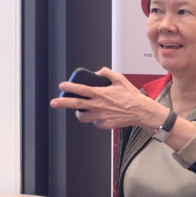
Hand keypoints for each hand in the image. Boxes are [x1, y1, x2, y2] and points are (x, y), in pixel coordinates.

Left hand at [50, 68, 166, 131]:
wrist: (141, 111)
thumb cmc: (132, 96)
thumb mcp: (121, 79)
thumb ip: (107, 73)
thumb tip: (97, 72)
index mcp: (101, 93)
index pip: (82, 89)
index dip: (70, 86)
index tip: (62, 85)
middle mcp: (99, 105)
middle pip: (76, 104)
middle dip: (63, 103)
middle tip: (54, 103)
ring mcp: (101, 116)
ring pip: (83, 117)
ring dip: (79, 113)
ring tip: (81, 110)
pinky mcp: (105, 125)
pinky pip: (95, 122)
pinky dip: (95, 119)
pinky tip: (101, 114)